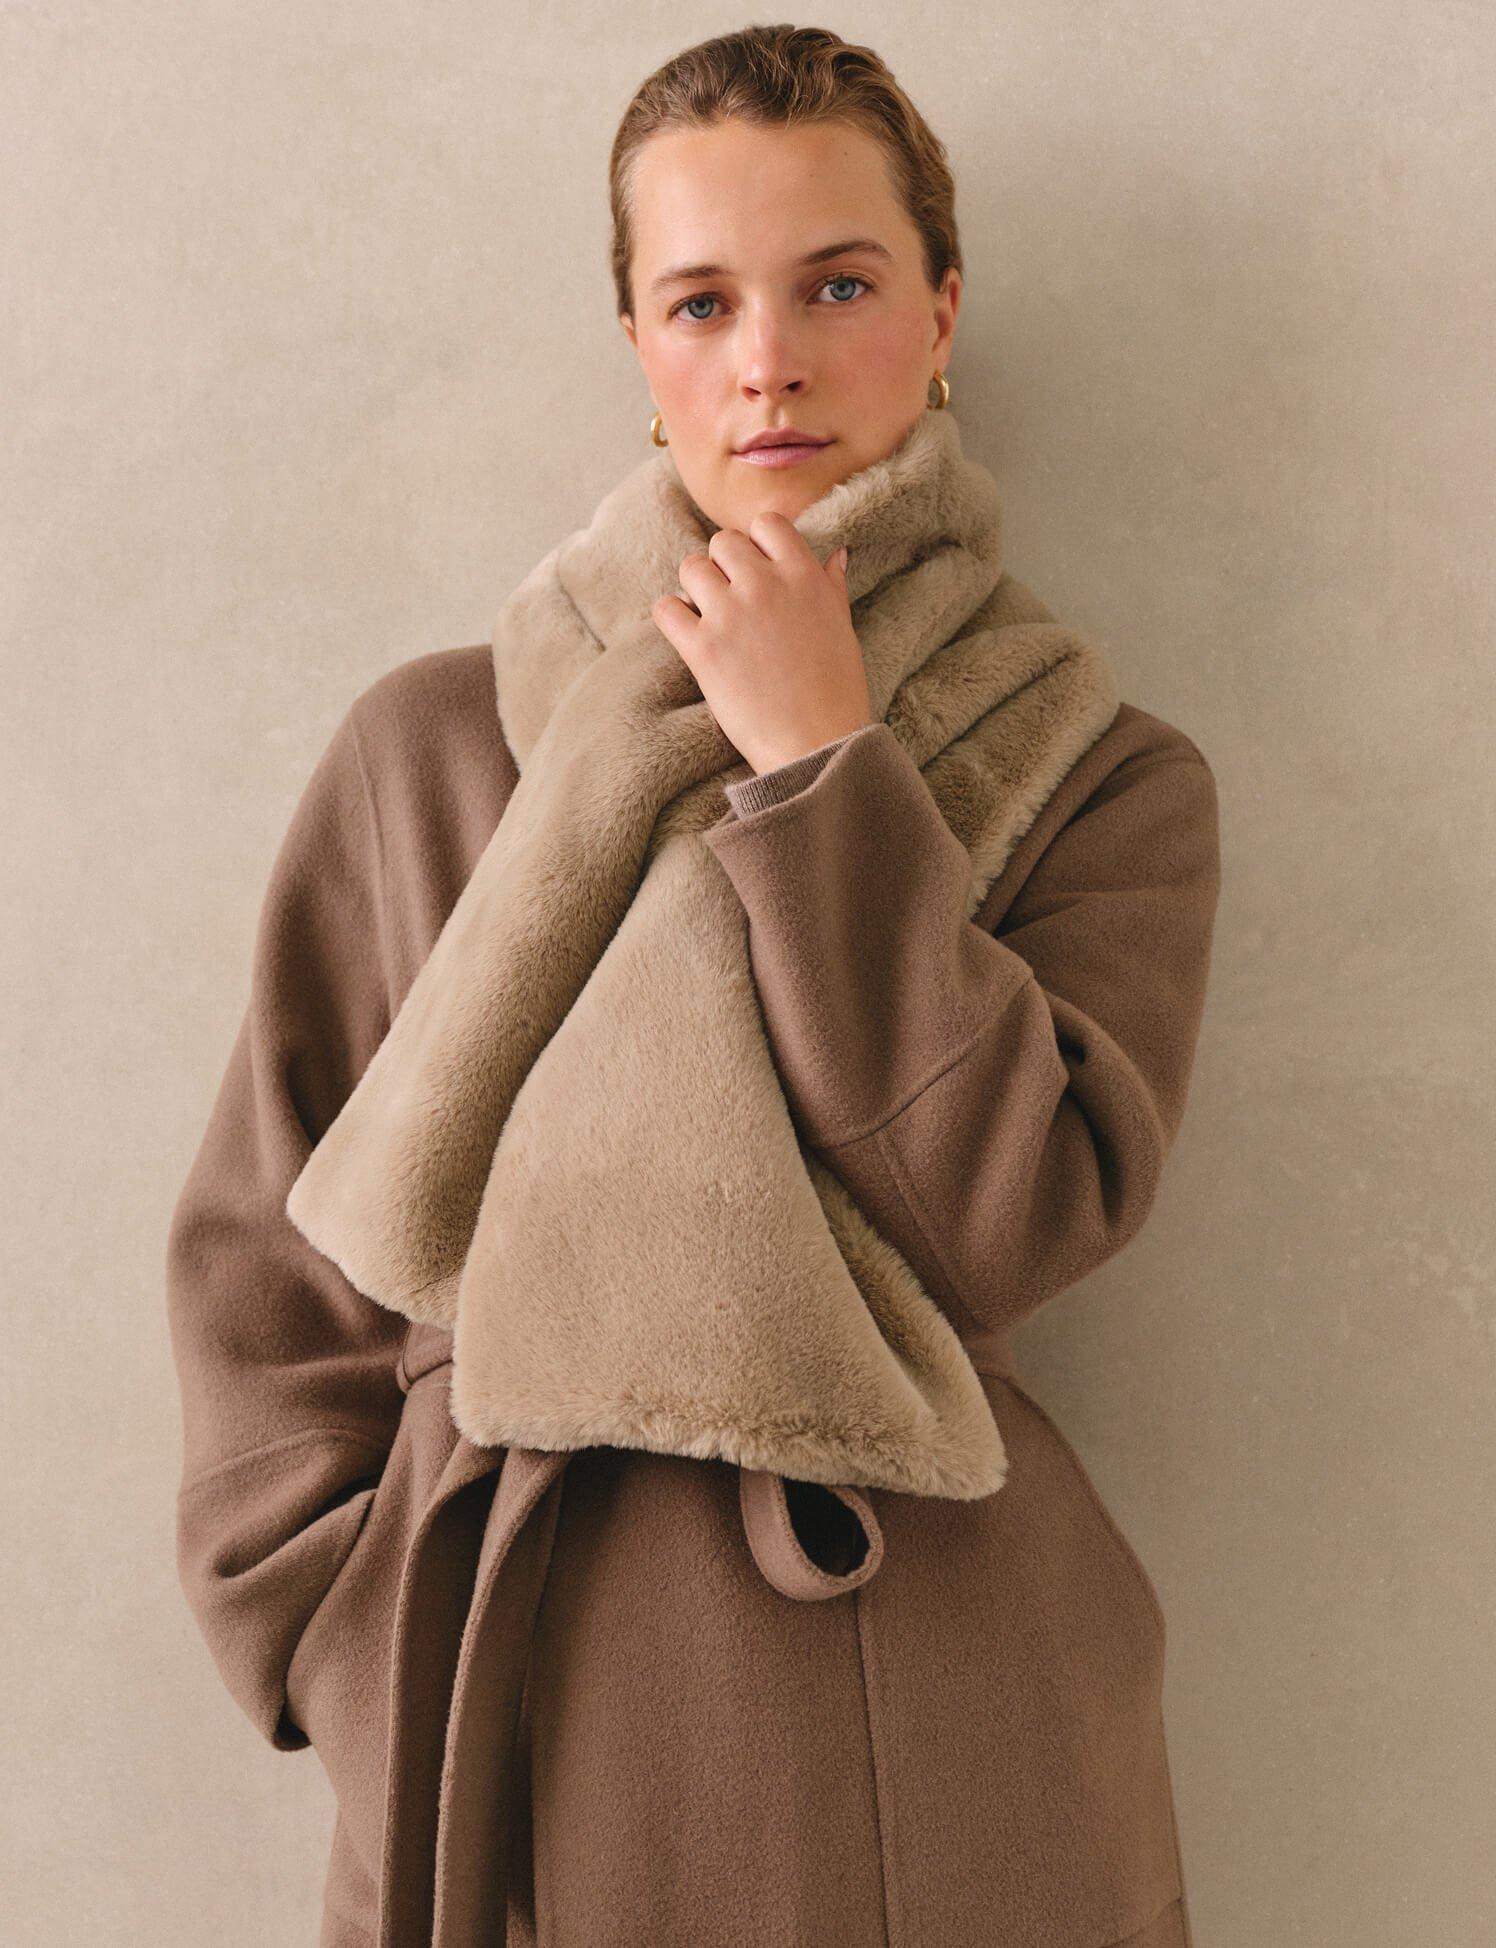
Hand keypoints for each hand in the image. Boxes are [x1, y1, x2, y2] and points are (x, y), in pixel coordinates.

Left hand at [650, 514, 872, 775]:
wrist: (816, 746)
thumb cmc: (836, 692)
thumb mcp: (843, 629)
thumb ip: (831, 587)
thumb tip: (836, 555)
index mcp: (804, 576)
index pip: (766, 524)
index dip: (757, 544)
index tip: (758, 570)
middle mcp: (766, 585)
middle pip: (723, 542)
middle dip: (723, 567)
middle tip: (731, 599)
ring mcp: (731, 614)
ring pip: (691, 567)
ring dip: (696, 589)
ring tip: (709, 617)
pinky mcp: (702, 648)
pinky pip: (666, 608)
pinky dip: (671, 618)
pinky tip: (688, 636)